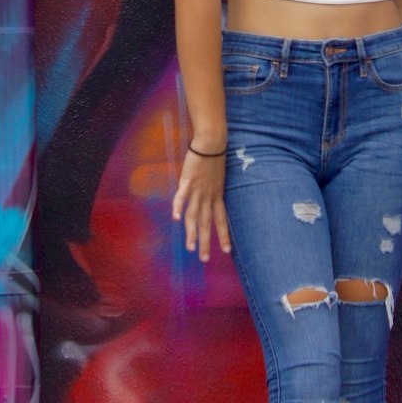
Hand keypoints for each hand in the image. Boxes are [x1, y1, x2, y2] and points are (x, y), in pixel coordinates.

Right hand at [172, 148, 231, 263]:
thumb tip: (211, 195)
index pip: (221, 220)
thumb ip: (213, 188)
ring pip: (194, 215)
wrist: (212, 142)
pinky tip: (174, 218)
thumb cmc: (215, 157)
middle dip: (206, 241)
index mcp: (217, 195)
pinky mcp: (188, 181)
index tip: (227, 251)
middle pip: (206, 222)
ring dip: (192, 232)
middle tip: (204, 259)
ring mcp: (198, 189)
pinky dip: (178, 207)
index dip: (223, 236)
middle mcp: (208, 196)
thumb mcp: (218, 177)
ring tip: (191, 248)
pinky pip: (182, 196)